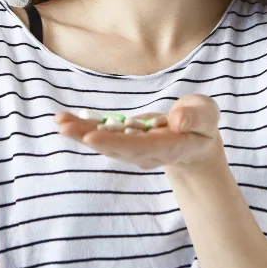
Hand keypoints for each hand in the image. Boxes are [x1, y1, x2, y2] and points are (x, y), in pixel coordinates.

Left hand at [54, 94, 222, 170]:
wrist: (194, 143)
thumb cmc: (202, 124)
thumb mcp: (207, 115)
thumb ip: (195, 116)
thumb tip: (176, 120)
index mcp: (168, 147)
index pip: (138, 147)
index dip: (114, 143)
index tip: (90, 138)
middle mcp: (146, 153)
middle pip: (114, 148)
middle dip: (87, 137)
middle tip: (64, 127)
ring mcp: (132, 149)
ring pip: (104, 142)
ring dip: (79, 132)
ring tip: (59, 121)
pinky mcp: (123, 141)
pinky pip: (101, 134)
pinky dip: (82, 127)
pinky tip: (64, 119)